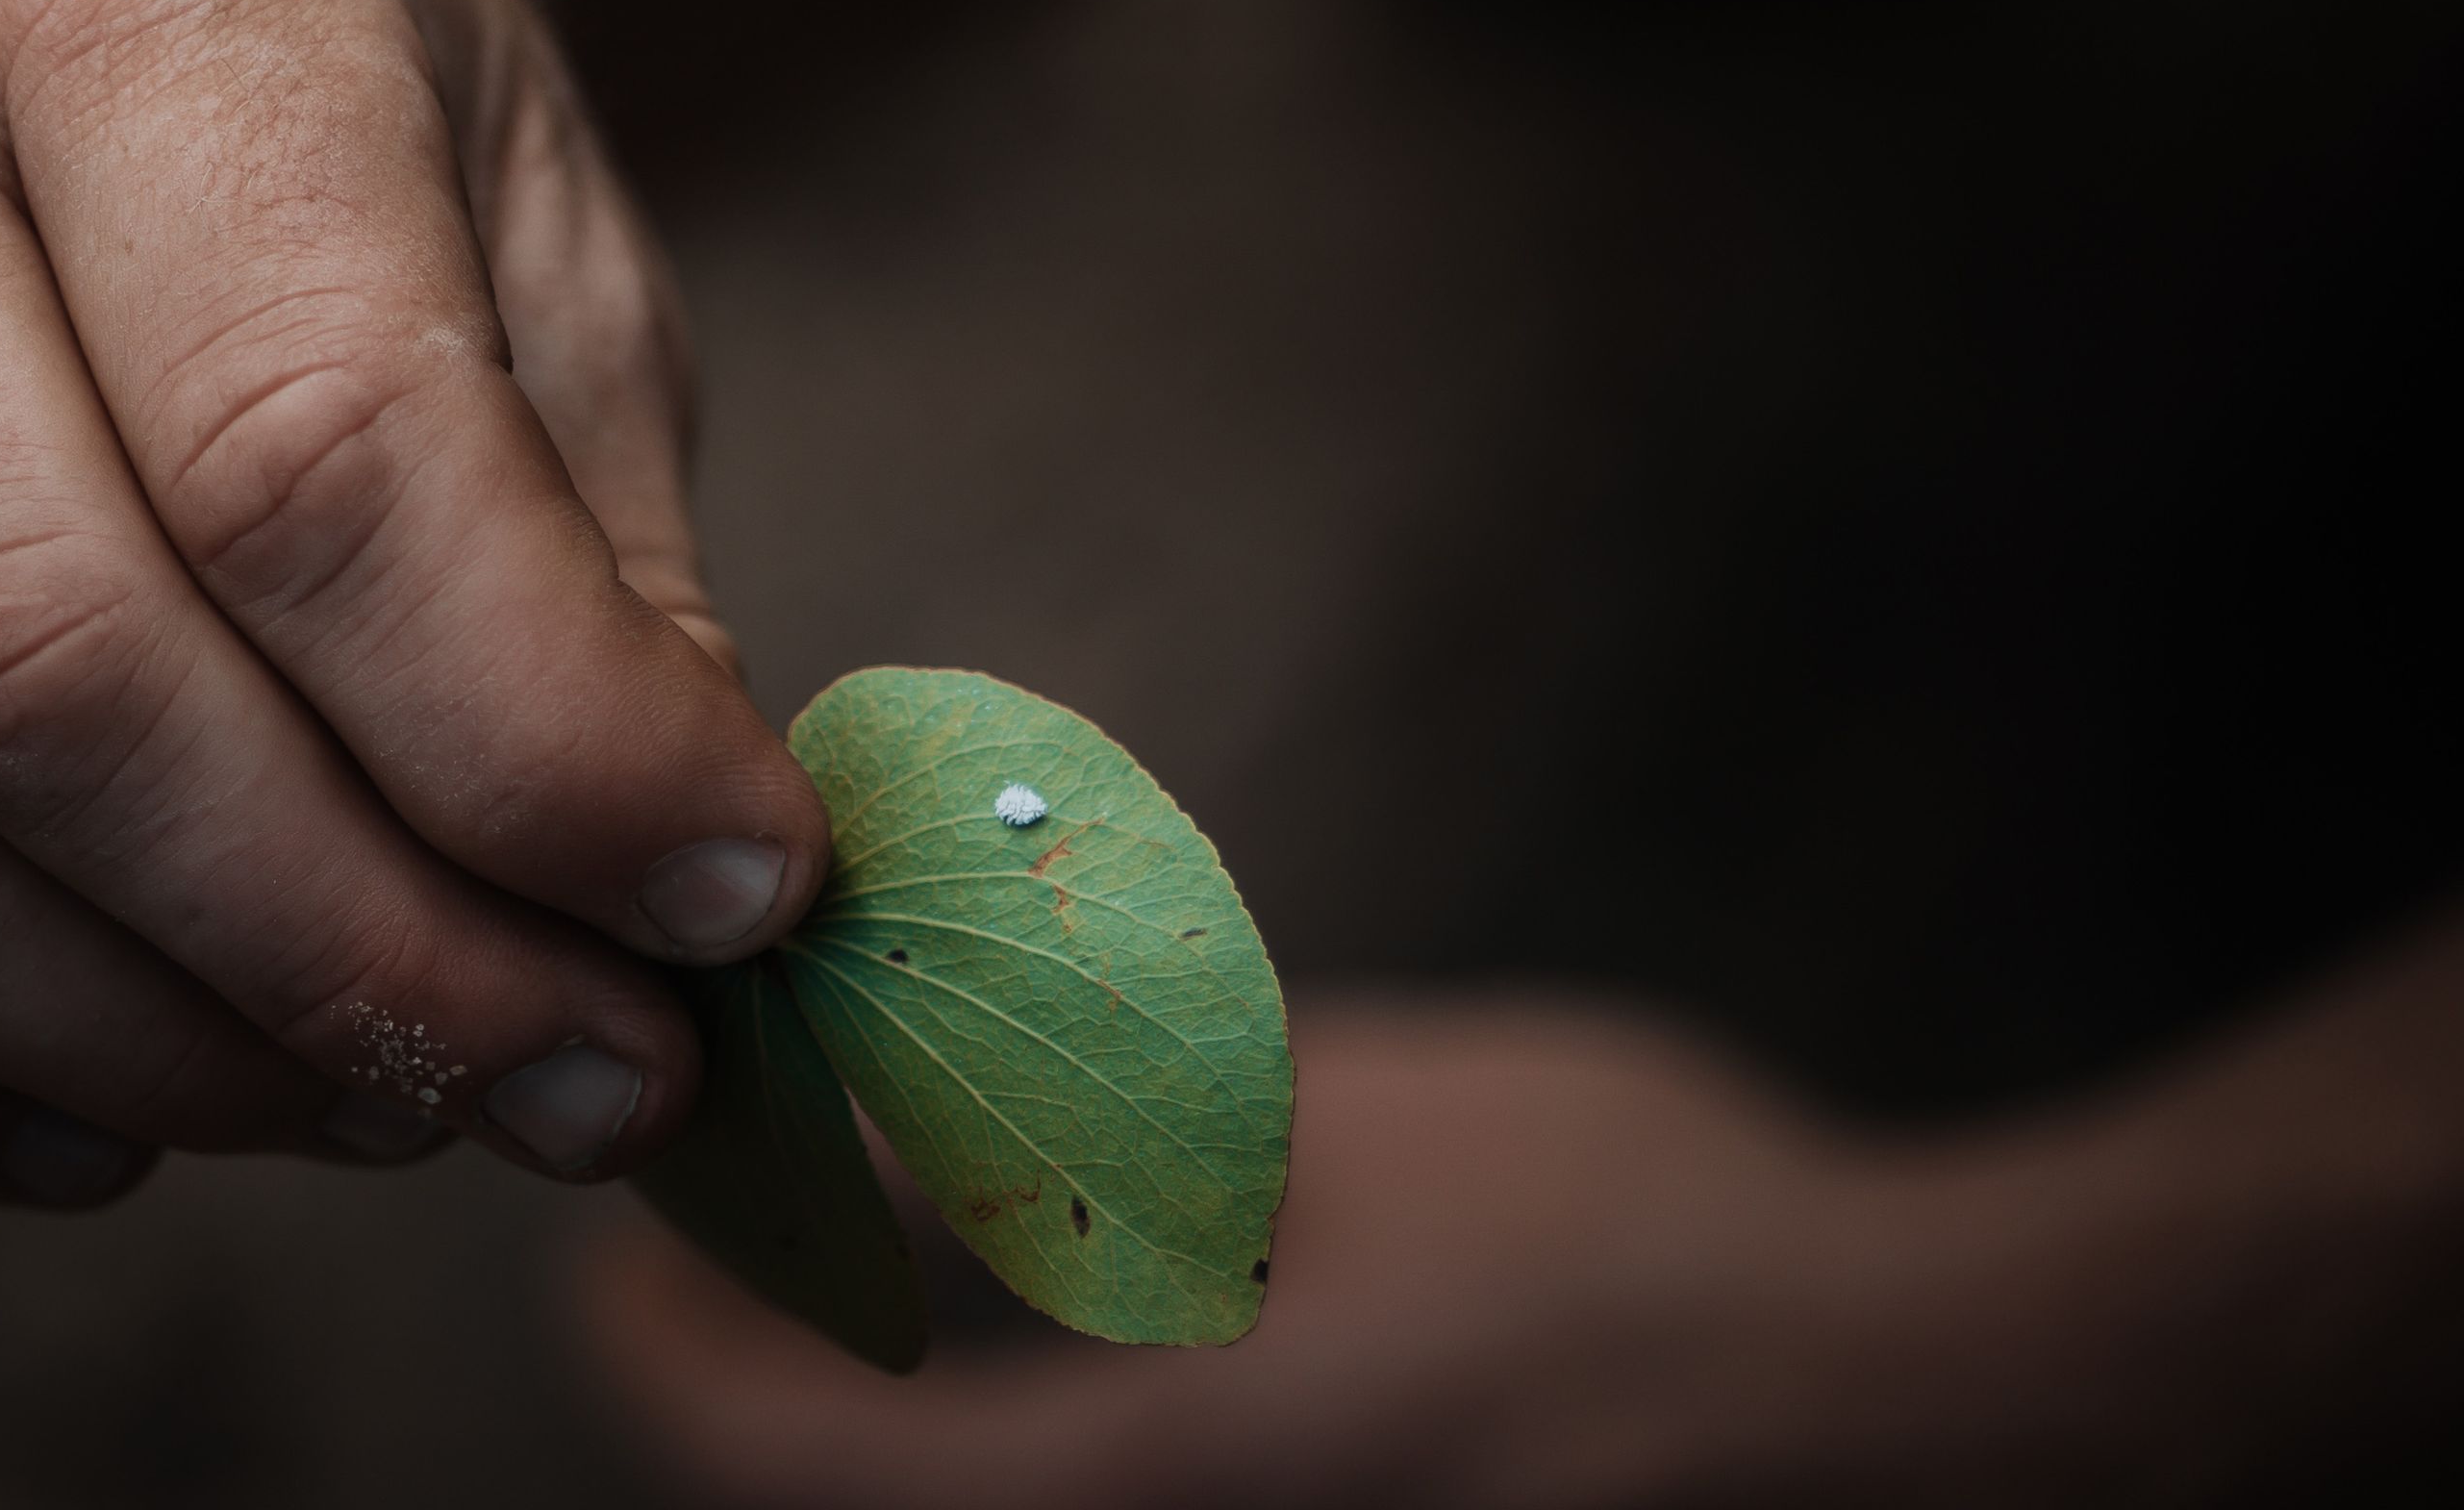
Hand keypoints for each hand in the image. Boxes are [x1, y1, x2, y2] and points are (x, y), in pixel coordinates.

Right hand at [0, 0, 827, 1206]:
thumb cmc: (313, 124)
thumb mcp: (538, 242)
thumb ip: (596, 580)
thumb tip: (679, 928)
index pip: (314, 460)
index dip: (547, 754)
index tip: (733, 899)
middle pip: (48, 683)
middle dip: (364, 963)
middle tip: (577, 1071)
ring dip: (153, 1063)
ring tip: (383, 1091)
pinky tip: (111, 1127)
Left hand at [584, 1000, 2137, 1508]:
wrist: (1921, 1395)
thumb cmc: (1651, 1234)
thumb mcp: (1362, 1127)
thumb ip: (1126, 1110)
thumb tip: (916, 1077)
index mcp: (1167, 1481)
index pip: (792, 1474)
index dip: (667, 1361)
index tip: (626, 1253)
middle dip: (768, 1383)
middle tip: (738, 1235)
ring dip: (890, 1418)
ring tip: (877, 1260)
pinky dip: (1030, 1440)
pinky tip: (1056, 1317)